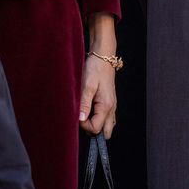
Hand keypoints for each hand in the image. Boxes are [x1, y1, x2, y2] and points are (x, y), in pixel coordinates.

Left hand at [79, 12, 117, 137]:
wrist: (103, 57)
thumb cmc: (95, 69)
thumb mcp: (87, 85)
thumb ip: (84, 104)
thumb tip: (80, 120)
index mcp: (106, 106)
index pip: (96, 129)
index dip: (84, 126)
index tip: (76, 115)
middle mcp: (112, 109)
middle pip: (104, 132)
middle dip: (92, 130)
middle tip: (81, 118)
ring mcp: (112, 106)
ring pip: (106, 126)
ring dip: (96, 124)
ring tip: (85, 114)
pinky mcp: (110, 102)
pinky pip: (107, 118)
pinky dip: (99, 119)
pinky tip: (89, 110)